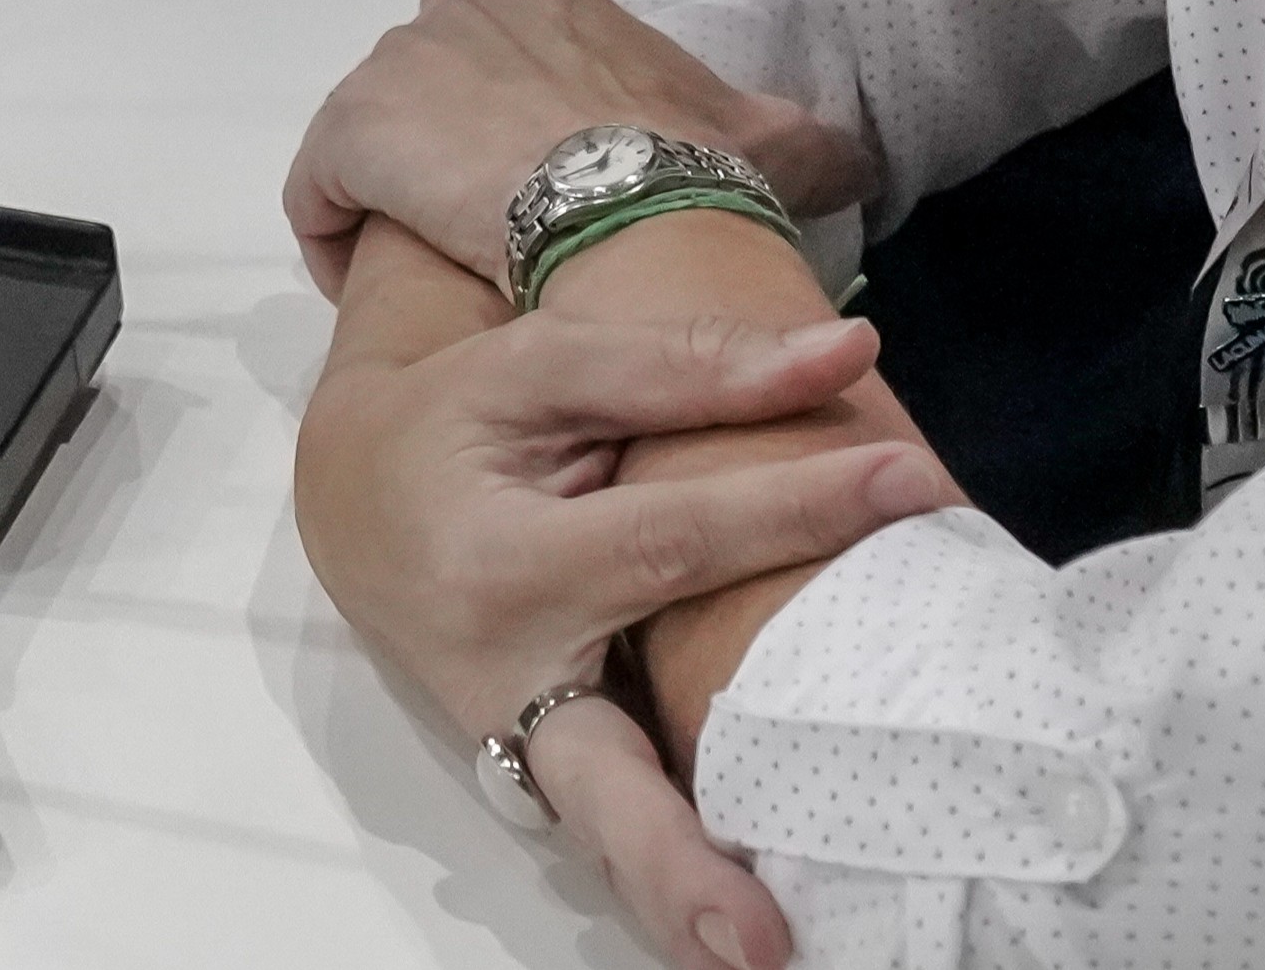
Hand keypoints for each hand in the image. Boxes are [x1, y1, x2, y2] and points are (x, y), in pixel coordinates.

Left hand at [284, 0, 877, 295]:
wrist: (627, 218)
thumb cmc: (687, 166)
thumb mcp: (762, 140)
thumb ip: (806, 141)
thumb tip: (861, 160)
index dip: (483, 31)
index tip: (510, 117)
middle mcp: (450, 7)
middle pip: (417, 59)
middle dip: (437, 123)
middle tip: (482, 205)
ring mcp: (394, 71)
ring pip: (368, 133)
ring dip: (392, 191)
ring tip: (433, 264)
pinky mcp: (352, 140)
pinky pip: (323, 196)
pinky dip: (341, 237)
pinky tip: (380, 290)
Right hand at [296, 231, 949, 969]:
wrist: (353, 494)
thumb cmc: (453, 424)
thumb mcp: (543, 370)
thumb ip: (683, 367)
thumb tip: (847, 354)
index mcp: (500, 567)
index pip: (674, 539)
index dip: (797, 507)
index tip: (911, 481)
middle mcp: (506, 682)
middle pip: (604, 784)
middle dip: (681, 868)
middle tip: (769, 947)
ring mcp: (521, 745)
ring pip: (609, 830)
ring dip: (683, 896)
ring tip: (771, 953)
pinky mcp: (541, 770)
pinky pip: (618, 818)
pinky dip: (677, 863)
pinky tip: (751, 902)